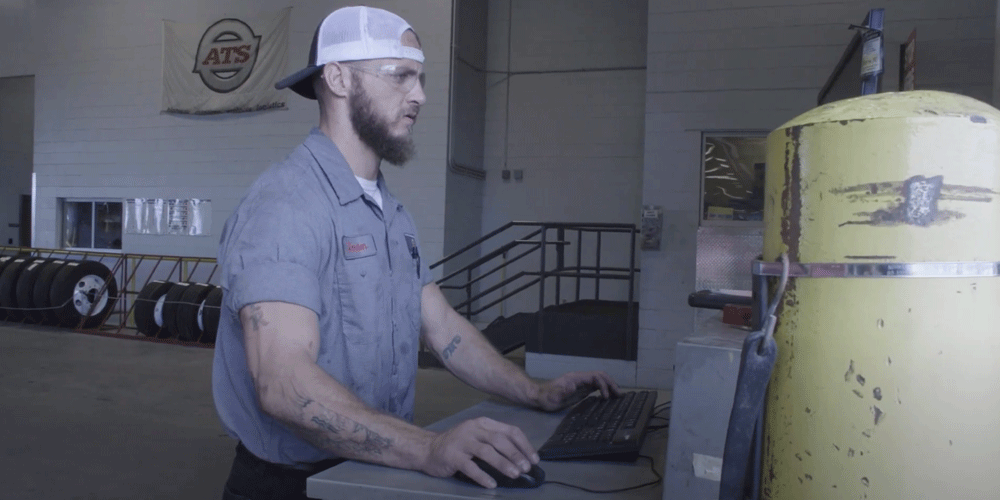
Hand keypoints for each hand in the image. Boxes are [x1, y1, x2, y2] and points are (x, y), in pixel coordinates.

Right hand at [421, 417, 538, 488]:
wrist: (428, 448)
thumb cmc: (458, 445)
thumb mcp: (478, 437)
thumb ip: (495, 442)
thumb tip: (521, 458)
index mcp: (483, 423)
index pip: (510, 430)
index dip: (524, 445)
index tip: (534, 459)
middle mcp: (473, 429)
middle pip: (499, 440)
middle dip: (516, 454)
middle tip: (526, 468)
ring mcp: (462, 441)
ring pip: (486, 451)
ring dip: (503, 463)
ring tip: (515, 474)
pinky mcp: (452, 456)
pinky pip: (470, 467)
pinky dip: (482, 476)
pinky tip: (492, 484)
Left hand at [533, 371, 619, 411]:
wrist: (539, 397)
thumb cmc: (546, 397)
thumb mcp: (553, 396)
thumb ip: (563, 391)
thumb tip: (573, 387)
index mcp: (576, 378)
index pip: (595, 377)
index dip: (603, 385)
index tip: (606, 397)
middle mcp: (580, 378)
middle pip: (599, 376)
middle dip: (611, 383)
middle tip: (619, 394)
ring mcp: (581, 383)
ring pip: (599, 380)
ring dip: (609, 386)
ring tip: (618, 395)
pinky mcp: (581, 389)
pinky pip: (595, 386)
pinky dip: (604, 389)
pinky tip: (609, 397)